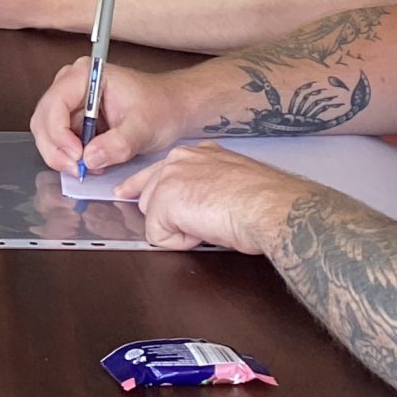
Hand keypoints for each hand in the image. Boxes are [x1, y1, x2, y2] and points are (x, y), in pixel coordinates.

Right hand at [28, 54, 187, 176]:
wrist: (173, 108)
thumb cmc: (161, 106)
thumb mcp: (143, 127)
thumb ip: (118, 143)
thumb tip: (91, 158)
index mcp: (85, 74)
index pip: (55, 103)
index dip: (59, 133)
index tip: (77, 157)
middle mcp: (71, 84)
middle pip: (44, 118)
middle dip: (56, 148)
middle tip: (77, 169)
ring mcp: (71, 101)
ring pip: (47, 132)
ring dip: (61, 154)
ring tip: (85, 168)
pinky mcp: (75, 118)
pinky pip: (60, 140)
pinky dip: (68, 156)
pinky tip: (88, 164)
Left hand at [127, 144, 312, 254]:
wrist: (269, 205)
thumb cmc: (264, 199)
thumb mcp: (231, 182)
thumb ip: (208, 185)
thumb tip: (204, 205)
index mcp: (197, 153)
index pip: (158, 170)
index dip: (144, 187)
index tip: (127, 192)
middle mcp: (179, 159)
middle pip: (150, 195)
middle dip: (169, 216)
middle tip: (205, 222)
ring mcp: (168, 179)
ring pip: (152, 216)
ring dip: (177, 229)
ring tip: (209, 225)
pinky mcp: (164, 202)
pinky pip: (158, 236)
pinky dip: (180, 243)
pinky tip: (204, 232)